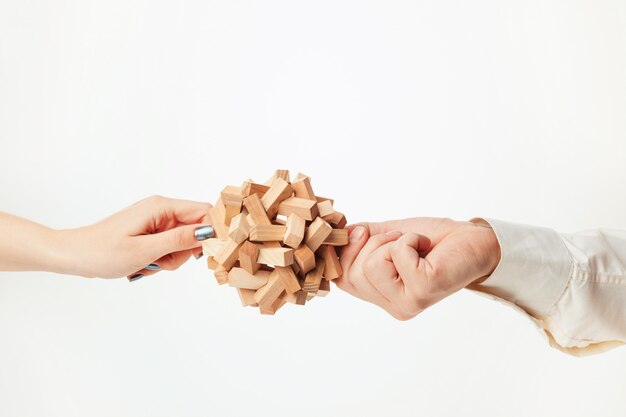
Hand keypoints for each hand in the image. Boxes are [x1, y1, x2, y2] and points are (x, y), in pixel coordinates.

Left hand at [0, 195, 212, 279]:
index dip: (211, 231)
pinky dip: (162, 258)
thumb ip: (179, 240)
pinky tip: (146, 263)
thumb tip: (208, 231)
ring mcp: (156, 220)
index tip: (204, 254)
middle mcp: (161, 209)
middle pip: (195, 229)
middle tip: (163, 261)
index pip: (204, 212)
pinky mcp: (151, 231)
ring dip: (172, 257)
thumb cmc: (102, 252)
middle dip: (186, 250)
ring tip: (149, 263)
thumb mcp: (144, 250)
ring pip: (183, 241)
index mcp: (161, 207)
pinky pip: (170, 245)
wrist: (73, 255)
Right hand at [335, 217, 500, 319]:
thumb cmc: (432, 240)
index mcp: (382, 297)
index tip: (366, 233)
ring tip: (415, 246)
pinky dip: (410, 240)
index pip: (340, 279)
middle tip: (401, 242)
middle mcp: (393, 307)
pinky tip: (426, 249)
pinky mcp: (423, 290)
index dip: (346, 250)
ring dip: (393, 242)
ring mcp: (407, 303)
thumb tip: (338, 233)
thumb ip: (358, 239)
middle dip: (374, 243)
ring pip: (372, 264)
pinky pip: (397, 254)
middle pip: (352, 272)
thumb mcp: (385, 236)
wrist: (472, 240)